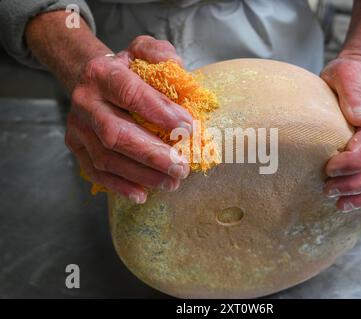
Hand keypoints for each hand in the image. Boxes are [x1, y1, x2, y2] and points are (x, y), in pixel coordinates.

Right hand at [65, 36, 192, 203]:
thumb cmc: (124, 69)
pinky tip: (142, 194)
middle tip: (182, 167)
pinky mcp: (76, 147)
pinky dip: (119, 186)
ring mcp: (78, 127)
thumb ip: (159, 53)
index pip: (131, 94)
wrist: (89, 79)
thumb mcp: (141, 49)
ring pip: (106, 158)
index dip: (159, 112)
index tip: (188, 128)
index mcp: (102, 74)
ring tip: (172, 182)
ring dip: (141, 174)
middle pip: (116, 133)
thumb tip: (180, 70)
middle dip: (152, 154)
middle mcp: (85, 102)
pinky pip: (94, 172)